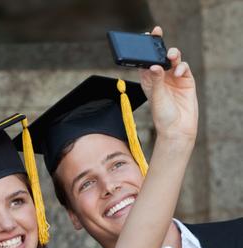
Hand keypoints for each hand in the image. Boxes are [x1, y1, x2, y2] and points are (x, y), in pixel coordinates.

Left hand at [138, 26, 198, 141]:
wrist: (178, 129)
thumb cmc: (163, 116)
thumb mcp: (156, 97)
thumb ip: (156, 80)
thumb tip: (154, 66)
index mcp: (148, 81)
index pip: (145, 62)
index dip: (144, 49)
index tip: (144, 37)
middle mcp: (160, 78)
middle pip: (159, 57)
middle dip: (159, 45)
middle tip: (157, 34)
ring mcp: (174, 78)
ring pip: (173, 60)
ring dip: (172, 54)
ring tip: (170, 56)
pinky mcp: (186, 81)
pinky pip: (183, 68)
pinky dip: (181, 67)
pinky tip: (178, 73)